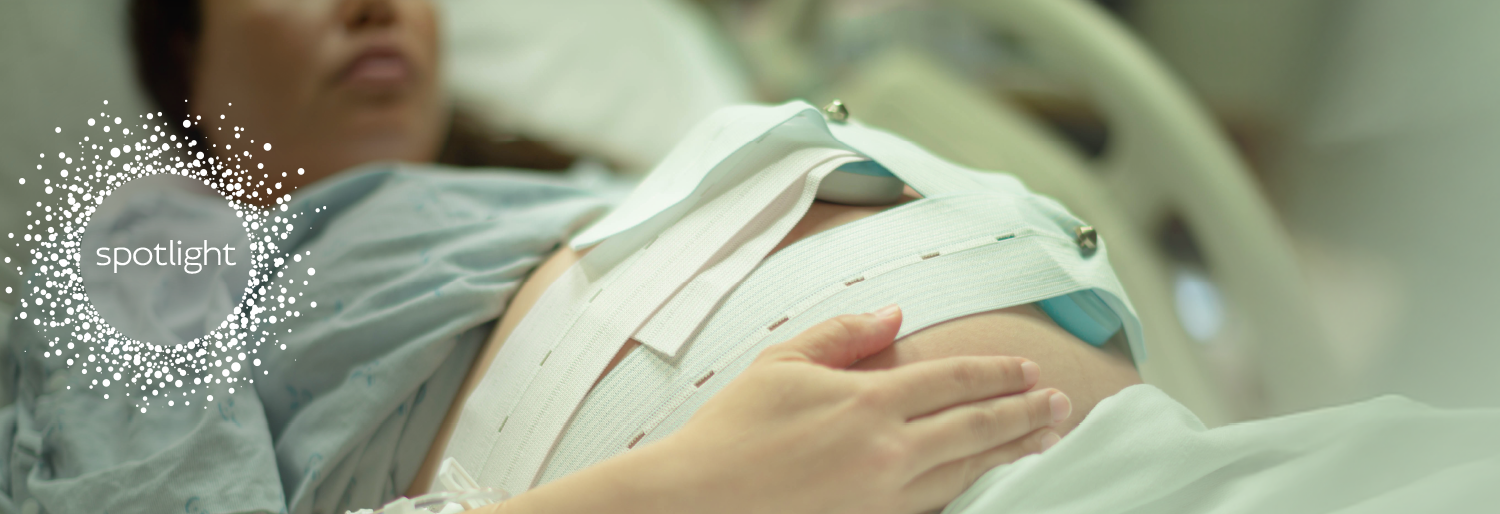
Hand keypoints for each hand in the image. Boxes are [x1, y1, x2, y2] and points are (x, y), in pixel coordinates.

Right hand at [661, 305, 1070, 513]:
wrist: (697, 499)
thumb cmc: (732, 429)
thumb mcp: (783, 363)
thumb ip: (845, 335)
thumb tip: (896, 316)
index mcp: (866, 400)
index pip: (953, 379)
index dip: (998, 373)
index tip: (1029, 369)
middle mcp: (886, 448)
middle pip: (976, 425)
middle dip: (1024, 412)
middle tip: (1061, 405)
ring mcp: (883, 493)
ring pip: (965, 469)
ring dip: (1011, 451)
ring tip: (1043, 439)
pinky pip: (937, 501)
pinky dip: (971, 485)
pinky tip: (988, 477)